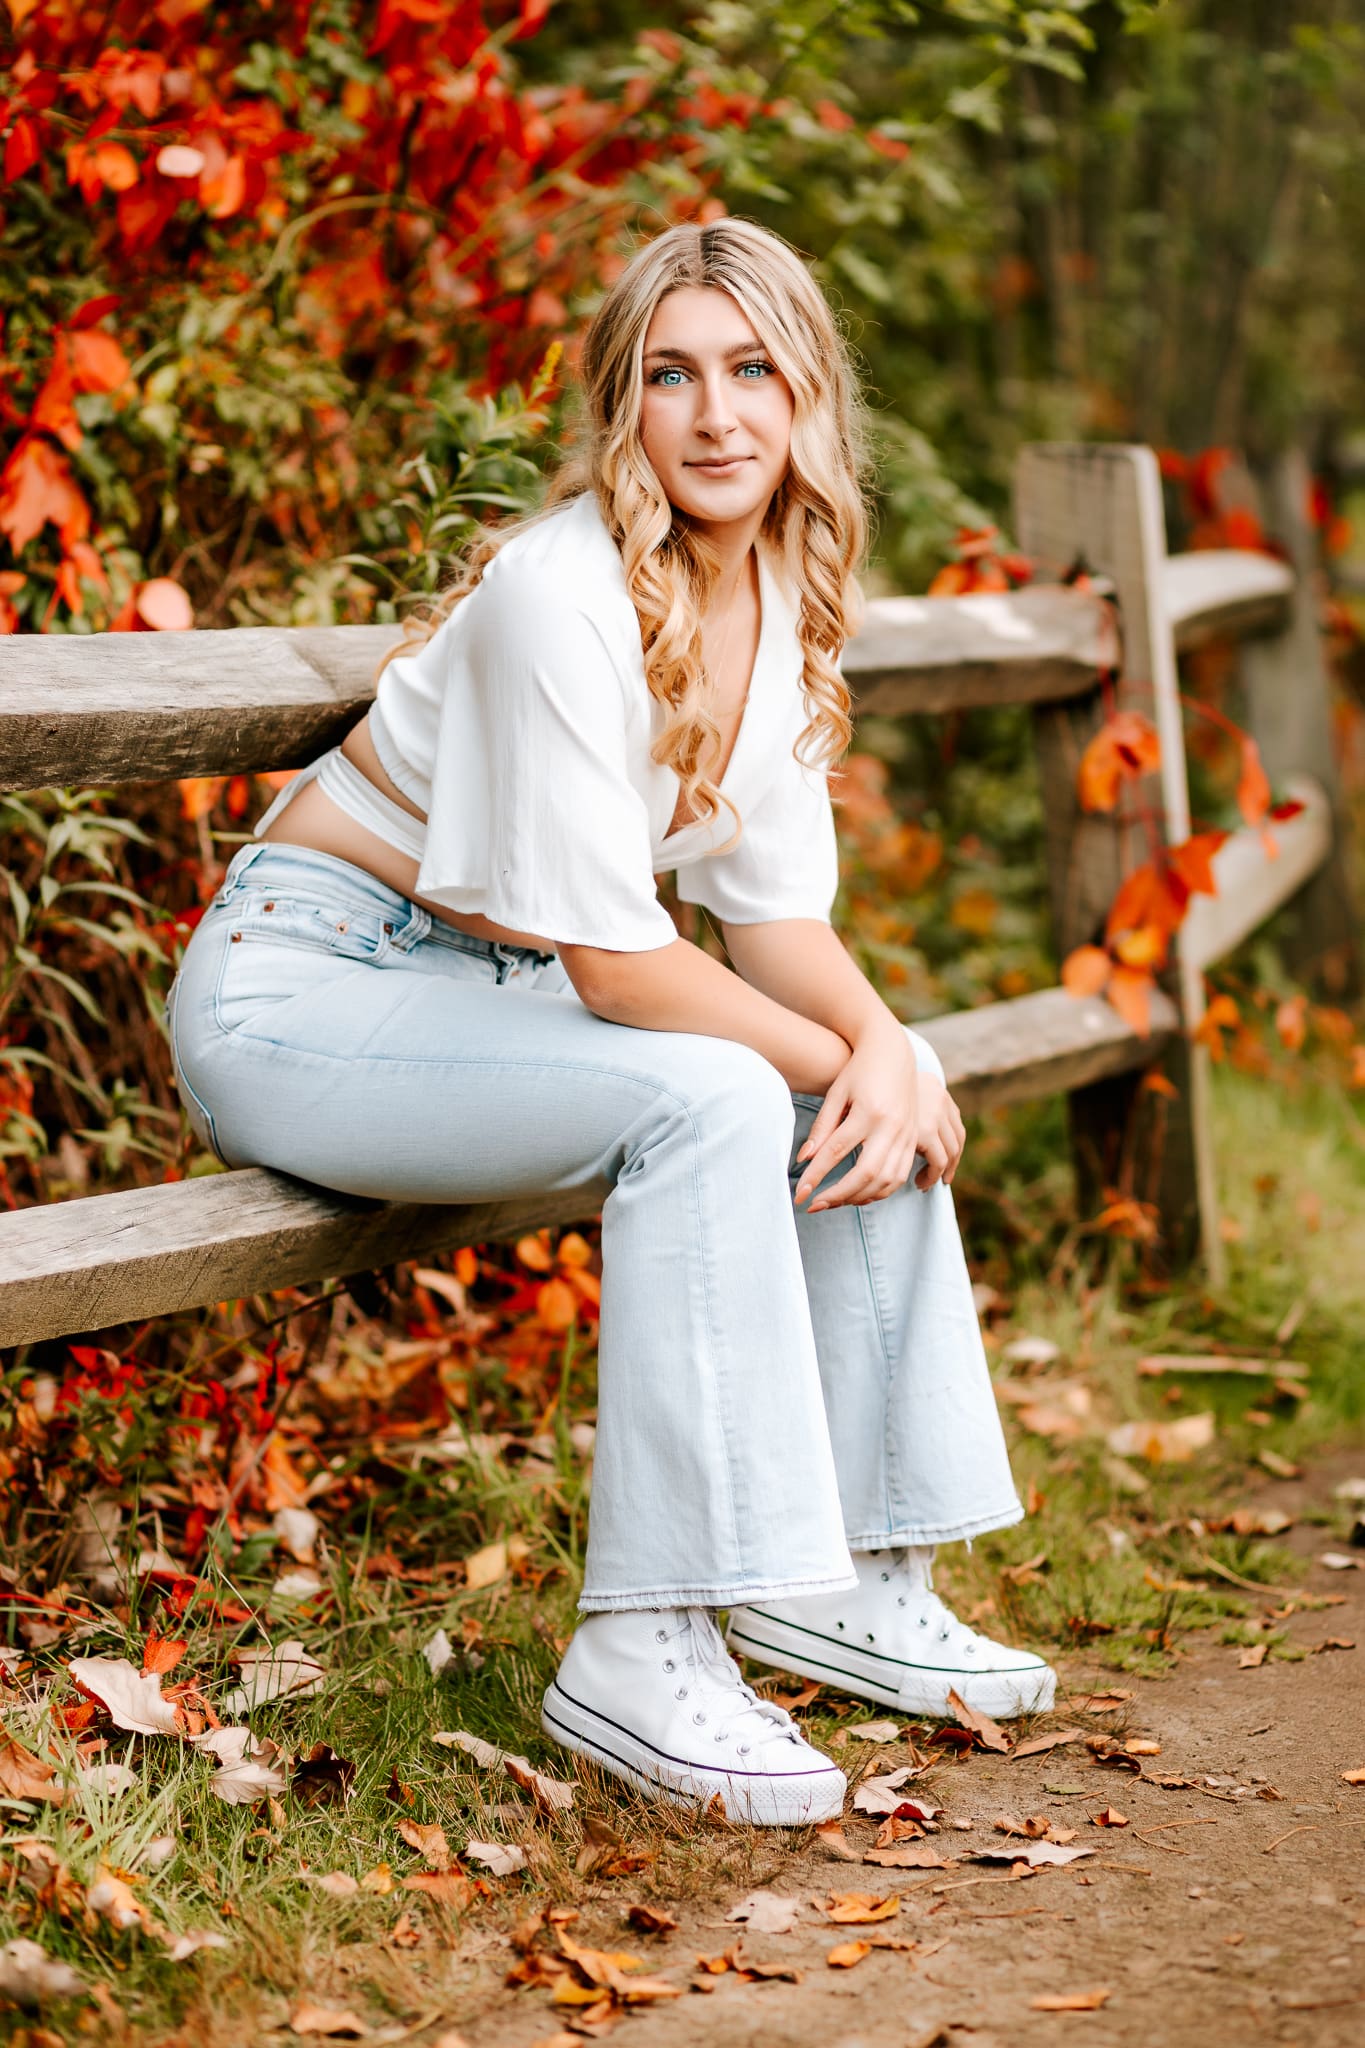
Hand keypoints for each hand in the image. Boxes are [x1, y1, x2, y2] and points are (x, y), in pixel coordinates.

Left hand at [793, 1032, 965, 1213]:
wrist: (893, 1053)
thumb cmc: (858, 1072)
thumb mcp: (836, 1094)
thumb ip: (822, 1128)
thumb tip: (803, 1160)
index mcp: (868, 1111)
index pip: (836, 1152)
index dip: (816, 1176)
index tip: (800, 1194)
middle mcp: (891, 1126)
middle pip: (865, 1172)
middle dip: (838, 1195)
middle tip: (814, 1205)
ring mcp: (906, 1134)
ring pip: (886, 1180)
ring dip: (859, 1197)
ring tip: (834, 1202)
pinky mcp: (913, 1140)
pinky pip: (900, 1175)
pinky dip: (880, 1191)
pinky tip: (859, 1195)